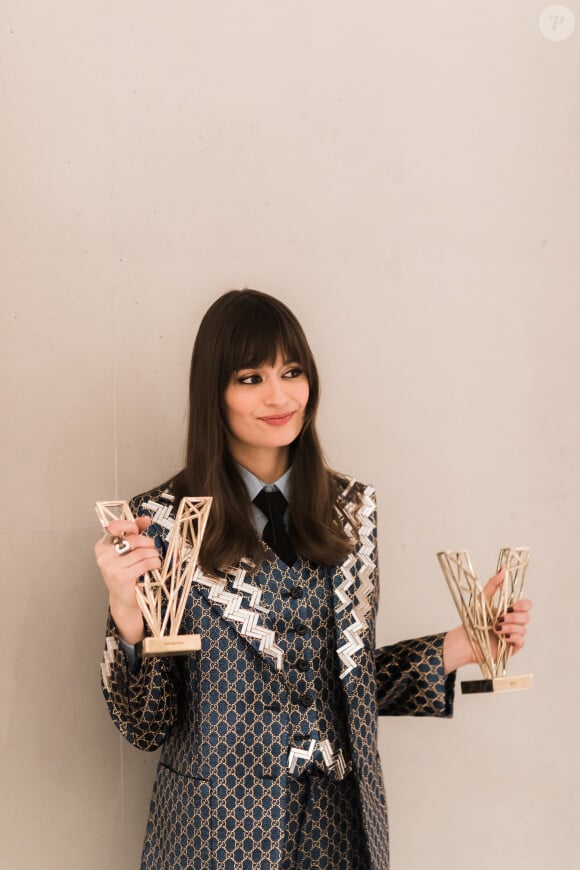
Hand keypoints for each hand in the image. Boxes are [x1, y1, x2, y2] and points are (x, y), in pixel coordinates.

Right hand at [95, 516, 160, 642]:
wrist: (123, 599)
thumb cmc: (126, 572)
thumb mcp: (127, 551)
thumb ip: (135, 533)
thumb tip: (146, 519)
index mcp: (102, 547)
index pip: (113, 527)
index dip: (129, 525)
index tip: (137, 528)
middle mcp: (104, 556)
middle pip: (133, 540)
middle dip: (148, 543)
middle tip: (152, 549)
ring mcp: (111, 567)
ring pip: (142, 552)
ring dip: (154, 554)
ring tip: (154, 559)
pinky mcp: (122, 577)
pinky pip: (145, 563)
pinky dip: (155, 563)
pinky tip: (155, 566)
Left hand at [444, 568, 532, 672]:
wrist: (466, 639)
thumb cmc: (474, 620)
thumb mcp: (482, 599)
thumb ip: (493, 584)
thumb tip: (503, 569)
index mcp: (509, 610)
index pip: (526, 605)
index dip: (523, 605)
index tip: (510, 606)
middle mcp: (514, 622)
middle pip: (527, 617)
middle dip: (514, 617)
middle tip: (500, 618)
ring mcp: (514, 635)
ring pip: (524, 629)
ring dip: (510, 627)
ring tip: (496, 628)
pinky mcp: (512, 647)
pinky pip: (522, 641)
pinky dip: (513, 637)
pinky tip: (502, 636)